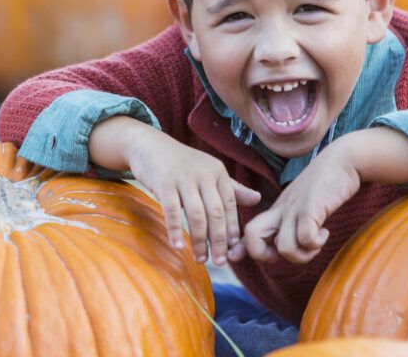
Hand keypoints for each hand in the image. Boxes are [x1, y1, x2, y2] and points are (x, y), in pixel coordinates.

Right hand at [125, 127, 260, 265]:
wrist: (150, 146)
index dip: (232, 229)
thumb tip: (258, 199)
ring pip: (197, 215)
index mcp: (218, 172)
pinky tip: (177, 246)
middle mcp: (204, 174)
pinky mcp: (164, 183)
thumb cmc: (182, 163)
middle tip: (219, 262)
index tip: (233, 249)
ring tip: (200, 259)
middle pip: (216, 213)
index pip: (230, 205)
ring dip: (200, 240)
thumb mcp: (209, 171)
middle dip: (218, 241)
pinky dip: (176, 230)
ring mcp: (184, 178)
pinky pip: (172, 211)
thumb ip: (232, 188)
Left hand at [243, 138, 361, 263]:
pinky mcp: (311, 207)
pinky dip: (317, 243)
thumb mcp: (301, 205)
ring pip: (283, 247)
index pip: (249, 231)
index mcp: (275, 210)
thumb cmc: (324, 186)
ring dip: (303, 254)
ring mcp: (294, 207)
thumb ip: (292, 222)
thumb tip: (288, 246)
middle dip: (265, 255)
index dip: (248, 248)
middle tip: (293, 251)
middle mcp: (280, 209)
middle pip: (252, 235)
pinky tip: (325, 232)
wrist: (342, 161)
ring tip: (316, 242)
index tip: (260, 253)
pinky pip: (306, 238)